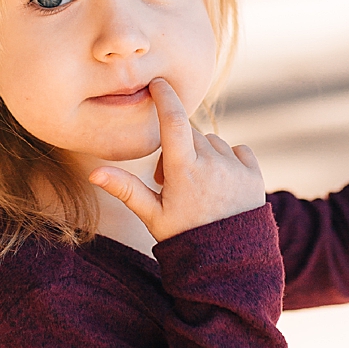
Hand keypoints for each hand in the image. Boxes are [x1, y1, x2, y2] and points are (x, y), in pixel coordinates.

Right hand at [89, 78, 264, 242]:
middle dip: (178, 148)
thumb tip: (93, 173)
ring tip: (197, 188)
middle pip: (191, 134)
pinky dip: (227, 160)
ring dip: (203, 155)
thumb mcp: (153, 215)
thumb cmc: (184, 238)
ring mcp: (236, 167)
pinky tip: (220, 186)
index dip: (165, 97)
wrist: (228, 263)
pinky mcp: (255, 174)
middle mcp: (213, 163)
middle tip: (171, 181)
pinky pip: (237, 151)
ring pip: (213, 142)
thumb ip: (126, 189)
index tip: (158, 83)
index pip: (174, 121)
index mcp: (184, 170)